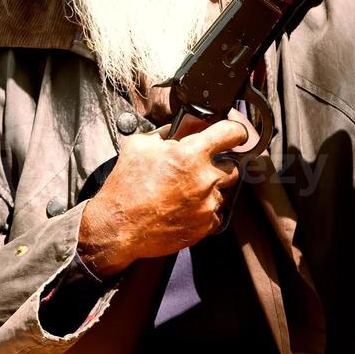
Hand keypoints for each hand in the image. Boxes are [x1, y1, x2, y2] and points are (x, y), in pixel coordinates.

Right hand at [76, 118, 247, 277]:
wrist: (119, 227)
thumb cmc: (126, 187)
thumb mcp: (139, 145)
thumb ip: (167, 132)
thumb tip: (183, 126)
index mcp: (191, 154)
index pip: (232, 133)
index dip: (235, 131)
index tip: (234, 134)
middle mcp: (206, 179)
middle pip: (232, 166)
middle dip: (219, 165)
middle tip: (197, 169)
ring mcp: (208, 204)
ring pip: (223, 191)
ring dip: (210, 189)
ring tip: (184, 192)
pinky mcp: (206, 226)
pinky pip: (216, 213)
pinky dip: (204, 210)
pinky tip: (184, 208)